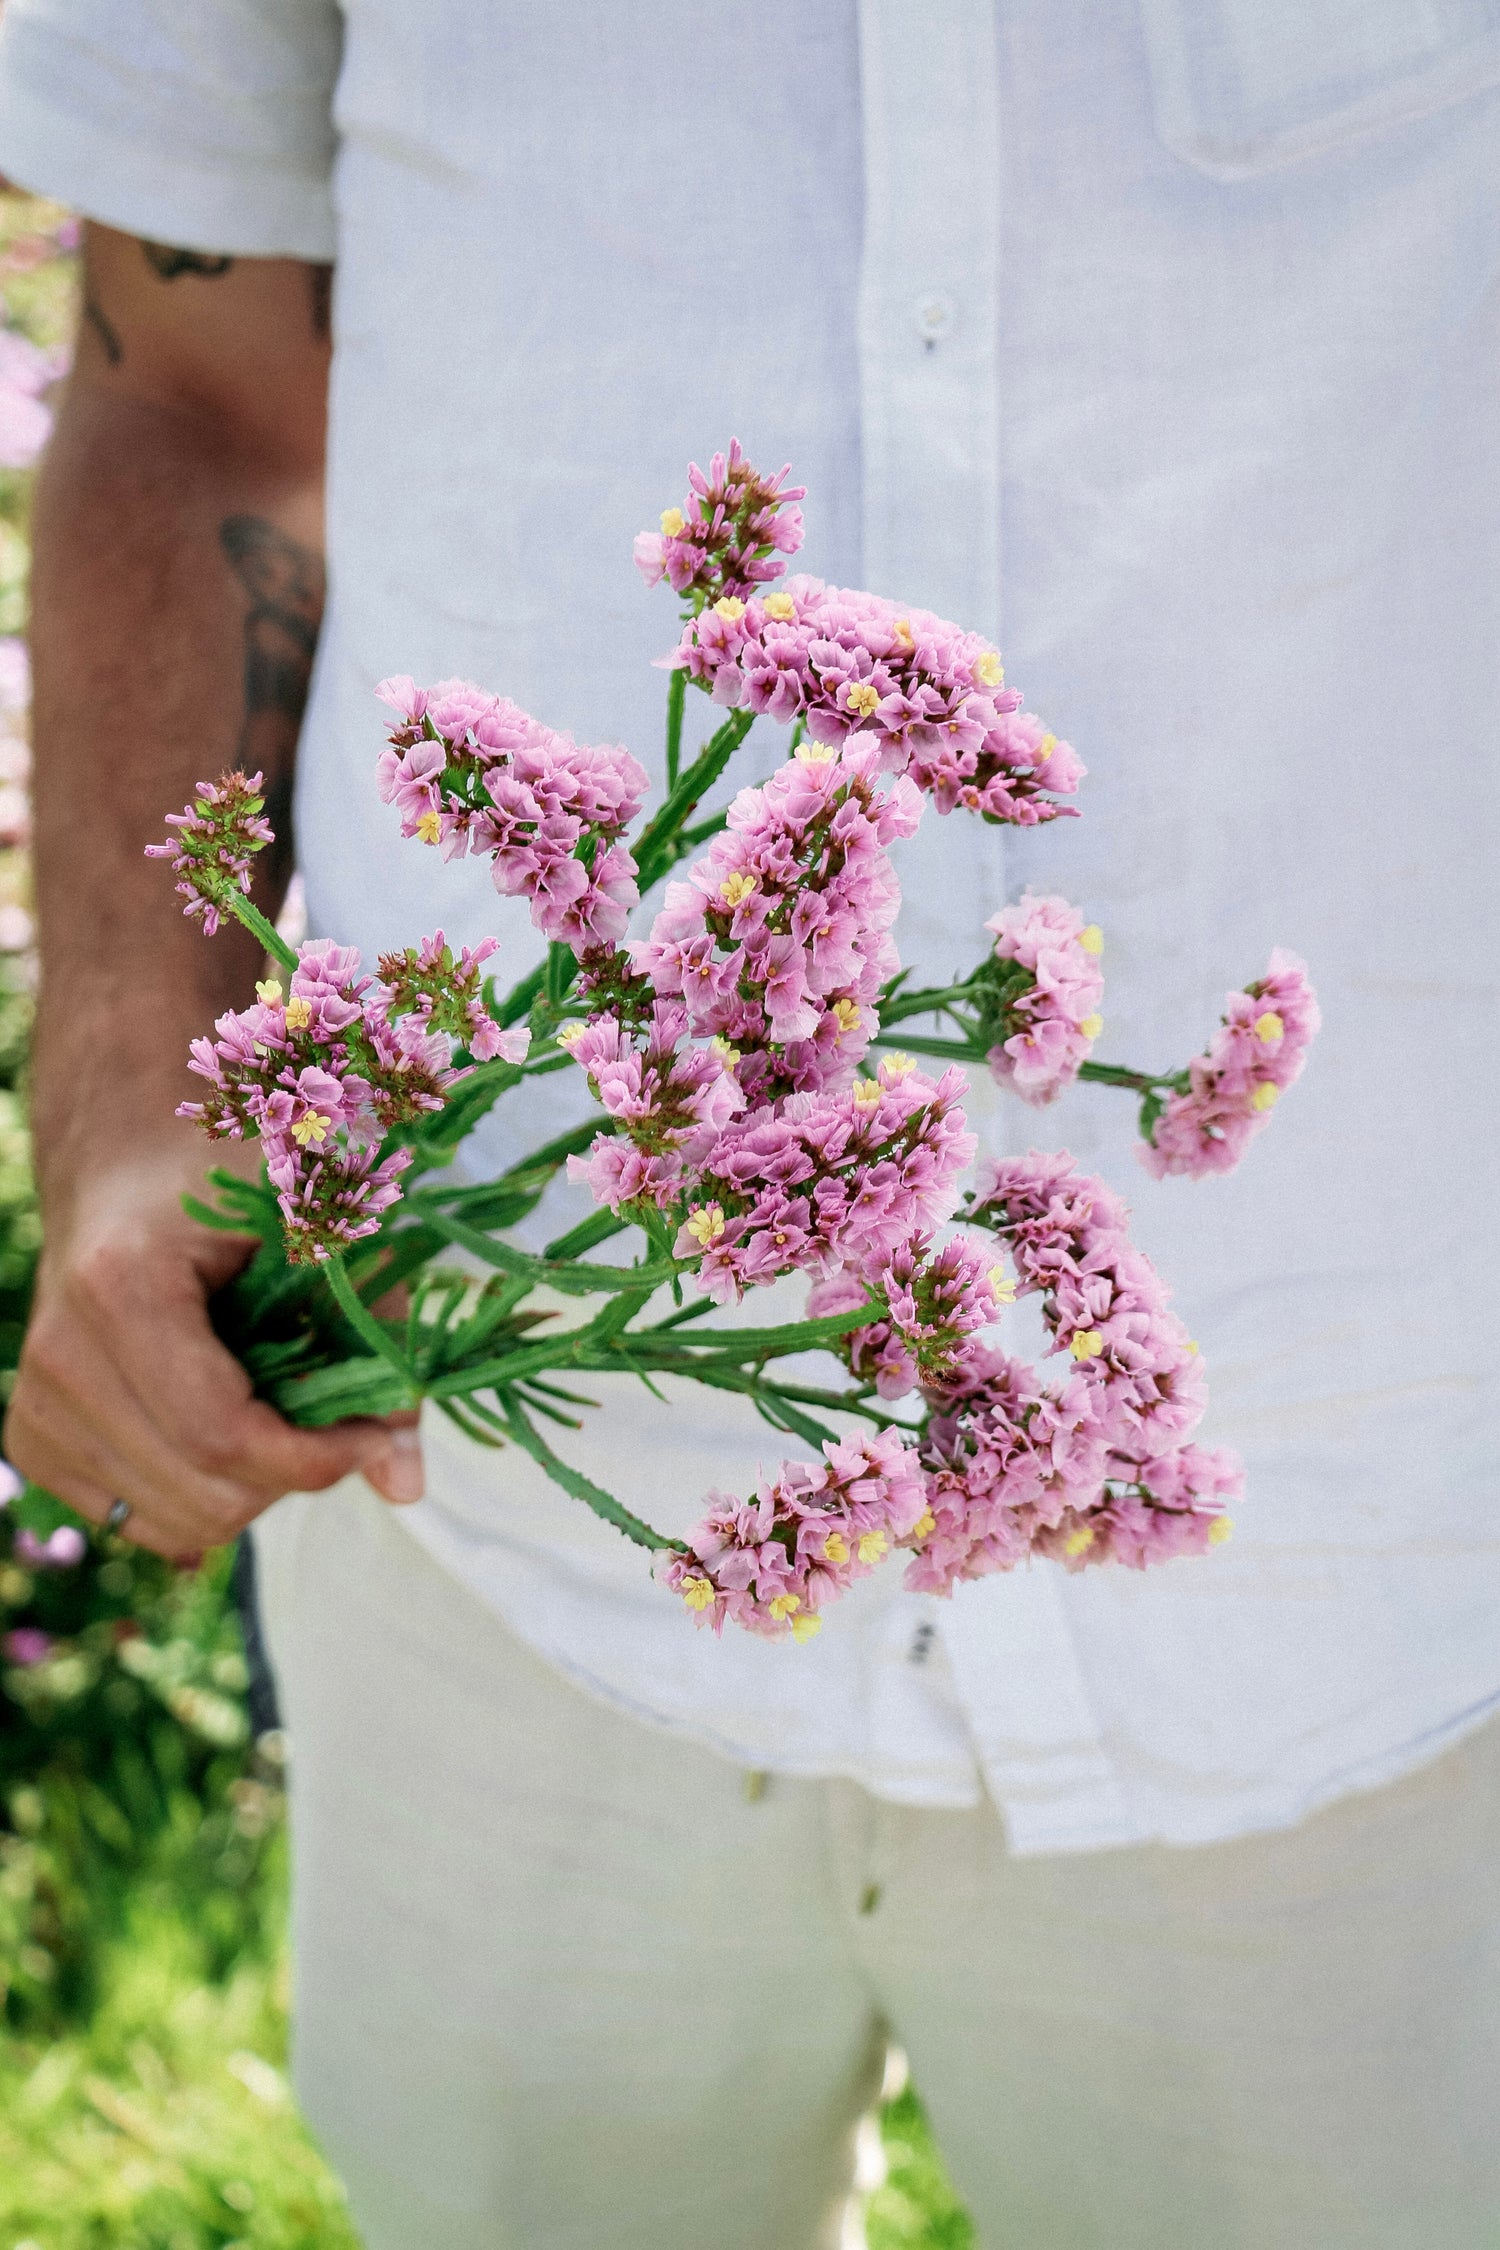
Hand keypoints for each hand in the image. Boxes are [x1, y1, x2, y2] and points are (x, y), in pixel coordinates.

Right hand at [5, 1146, 422, 1560]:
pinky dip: (203, 1494)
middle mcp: (60, 1355)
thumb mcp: (326, 1228)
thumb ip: (374, 1338)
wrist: (129, 1160)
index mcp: (121, 1287)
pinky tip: (227, 1430)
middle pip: (204, 1492)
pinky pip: (140, 1521)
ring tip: (276, 1409)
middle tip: (334, 1413)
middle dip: (293, 1472)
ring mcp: (37, 1404)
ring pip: (177, 1523)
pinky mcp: (34, 1439)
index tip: (374, 1434)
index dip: (316, 1458)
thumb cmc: (236, 1175)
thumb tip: (405, 1485)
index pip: (221, 1435)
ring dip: (252, 1487)